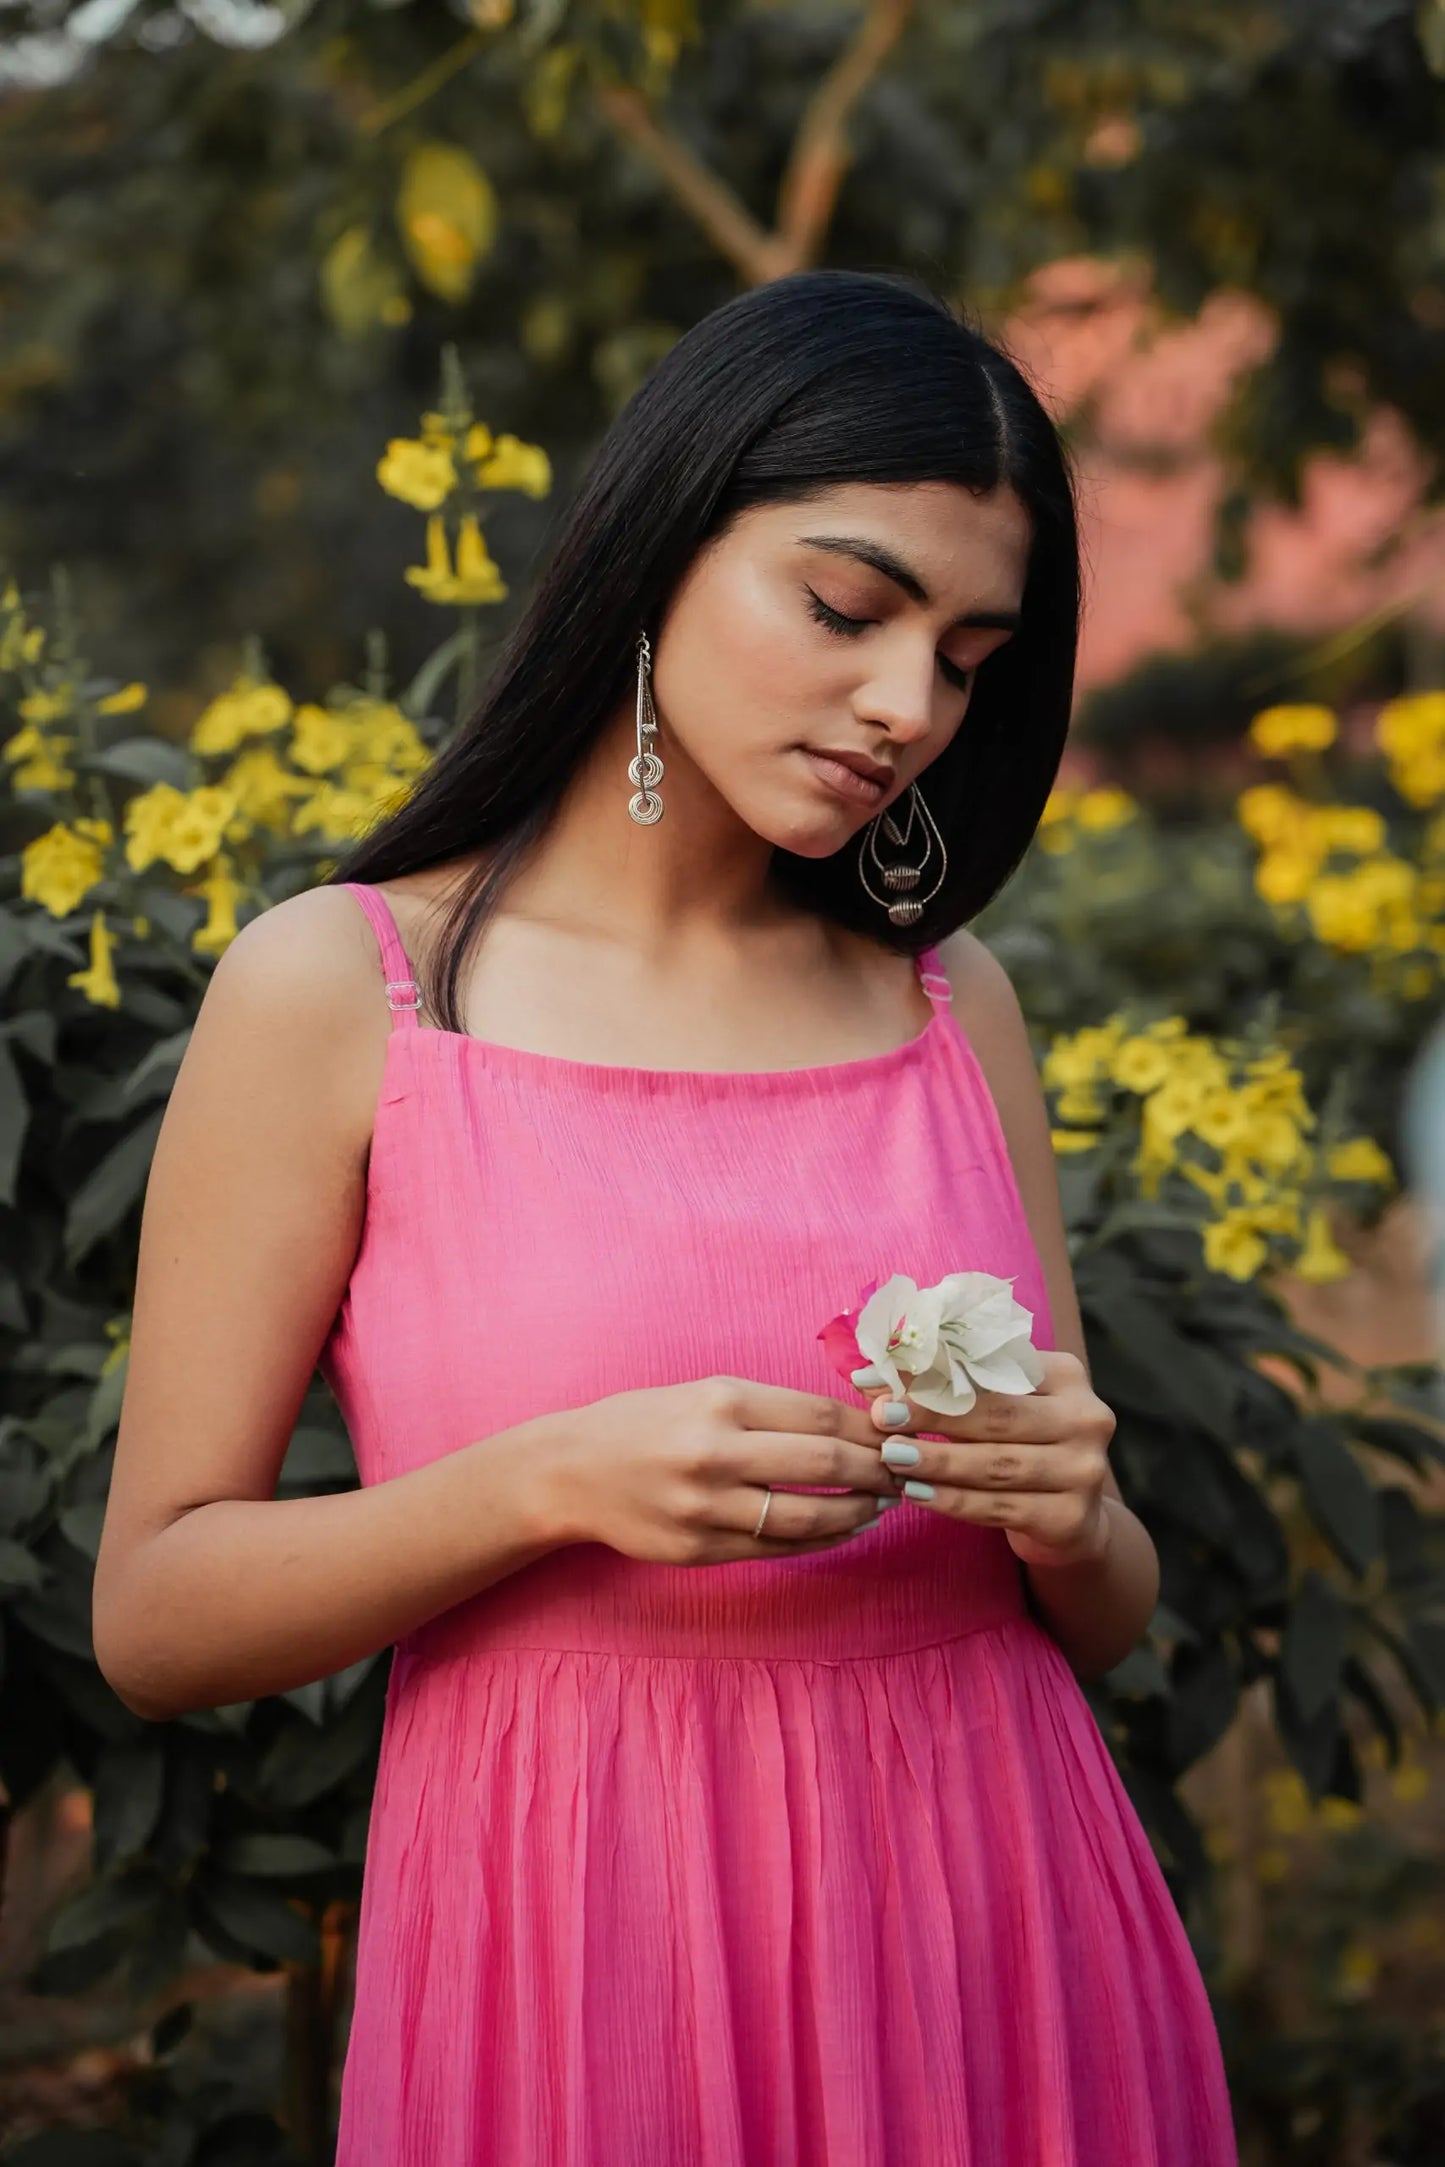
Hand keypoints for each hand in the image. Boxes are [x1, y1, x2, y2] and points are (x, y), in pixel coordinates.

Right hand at [528, 1375, 900, 1565]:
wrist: (571, 1472)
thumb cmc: (645, 1422)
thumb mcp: (704, 1392)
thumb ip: (773, 1408)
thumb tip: (855, 1422)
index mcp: (721, 1401)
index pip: (820, 1416)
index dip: (871, 1429)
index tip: (900, 1433)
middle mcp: (716, 1452)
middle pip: (826, 1464)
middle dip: (878, 1470)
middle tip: (905, 1471)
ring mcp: (707, 1508)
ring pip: (809, 1517)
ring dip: (859, 1512)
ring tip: (882, 1504)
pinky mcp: (701, 1550)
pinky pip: (779, 1550)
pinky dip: (822, 1541)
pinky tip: (844, 1529)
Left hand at [857, 1350, 1115, 1567]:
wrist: (1071, 1517)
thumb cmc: (1022, 1447)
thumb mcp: (998, 1408)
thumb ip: (946, 1388)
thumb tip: (870, 1376)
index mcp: (1067, 1375)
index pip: (991, 1370)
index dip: (932, 1375)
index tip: (877, 1379)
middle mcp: (1086, 1418)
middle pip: (998, 1415)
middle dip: (931, 1416)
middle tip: (880, 1418)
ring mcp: (1084, 1470)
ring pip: (997, 1465)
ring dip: (938, 1461)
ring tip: (891, 1458)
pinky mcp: (1071, 1517)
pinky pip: (1001, 1508)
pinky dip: (954, 1501)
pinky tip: (917, 1494)